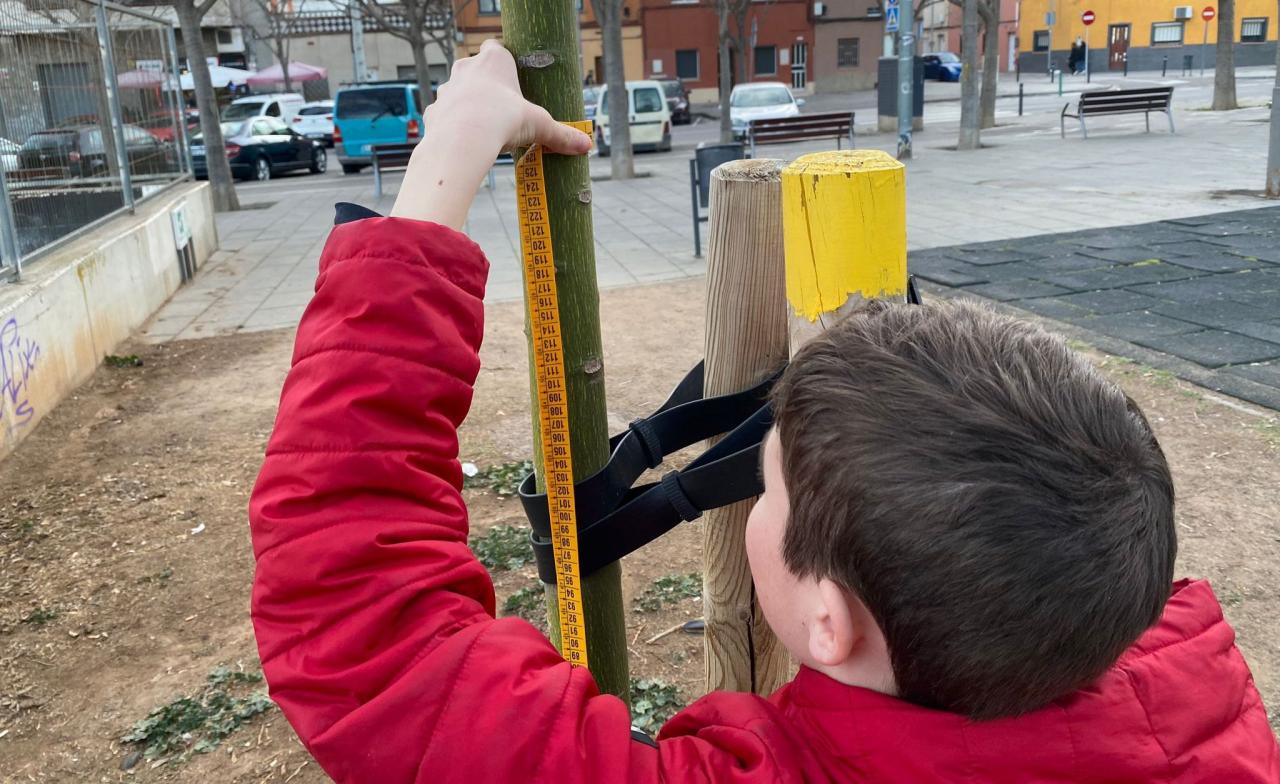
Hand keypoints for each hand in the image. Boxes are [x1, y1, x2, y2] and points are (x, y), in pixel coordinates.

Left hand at [433, 39, 592, 155]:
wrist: (461, 141)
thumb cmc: (501, 121)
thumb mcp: (538, 126)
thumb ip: (560, 134)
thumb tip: (585, 146)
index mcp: (494, 61)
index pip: (497, 47)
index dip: (505, 62)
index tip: (514, 78)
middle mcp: (467, 68)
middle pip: (476, 68)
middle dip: (488, 85)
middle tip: (503, 106)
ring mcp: (447, 89)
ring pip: (458, 91)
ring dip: (468, 104)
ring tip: (484, 126)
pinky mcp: (434, 111)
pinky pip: (445, 115)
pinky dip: (454, 125)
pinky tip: (465, 140)